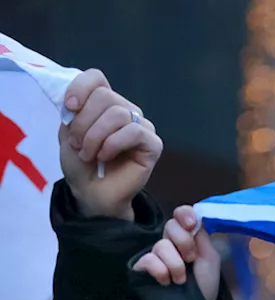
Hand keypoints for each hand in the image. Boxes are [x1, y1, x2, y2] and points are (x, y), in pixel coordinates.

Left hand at [59, 69, 161, 220]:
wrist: (91, 192)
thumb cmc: (81, 164)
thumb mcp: (67, 131)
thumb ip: (73, 110)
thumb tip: (77, 100)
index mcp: (104, 104)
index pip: (97, 78)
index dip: (80, 88)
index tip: (68, 109)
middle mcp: (125, 110)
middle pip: (105, 96)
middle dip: (84, 121)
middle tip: (77, 144)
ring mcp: (141, 126)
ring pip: (118, 114)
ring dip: (95, 136)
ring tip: (88, 154)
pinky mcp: (153, 144)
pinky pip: (134, 132)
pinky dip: (113, 144)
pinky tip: (105, 157)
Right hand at [133, 206, 220, 299]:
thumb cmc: (206, 283)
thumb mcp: (210, 257)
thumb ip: (202, 236)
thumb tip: (194, 218)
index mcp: (187, 236)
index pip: (180, 214)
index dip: (184, 214)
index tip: (191, 225)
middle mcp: (170, 242)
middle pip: (170, 225)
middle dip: (184, 243)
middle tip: (191, 260)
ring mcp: (156, 254)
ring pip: (161, 245)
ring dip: (176, 265)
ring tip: (181, 279)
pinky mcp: (143, 267)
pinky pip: (149, 260)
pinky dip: (162, 271)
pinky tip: (167, 281)